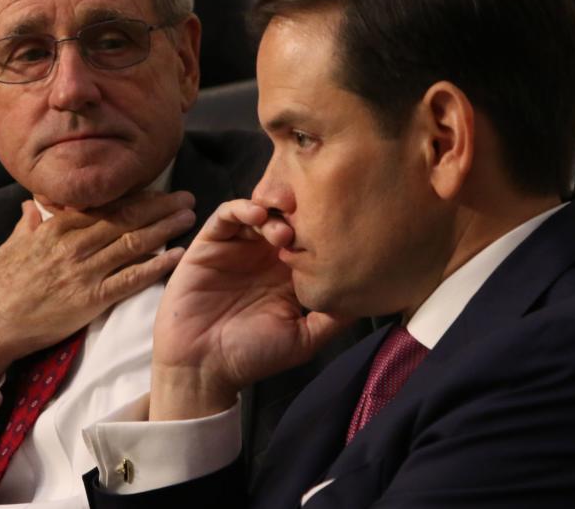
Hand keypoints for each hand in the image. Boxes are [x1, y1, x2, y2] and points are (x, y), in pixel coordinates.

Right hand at [0, 190, 195, 378]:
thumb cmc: (1, 284)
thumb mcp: (13, 244)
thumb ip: (29, 223)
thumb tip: (32, 203)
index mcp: (58, 227)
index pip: (106, 205)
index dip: (137, 196)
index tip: (159, 190)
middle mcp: (75, 244)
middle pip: (126, 218)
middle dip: (160, 206)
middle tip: (186, 197)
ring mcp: (84, 271)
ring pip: (133, 242)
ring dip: (164, 228)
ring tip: (188, 218)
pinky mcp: (90, 299)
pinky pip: (130, 279)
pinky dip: (155, 266)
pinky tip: (176, 256)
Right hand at [149, 199, 349, 420]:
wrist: (204, 366)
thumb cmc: (252, 356)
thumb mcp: (304, 338)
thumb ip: (333, 317)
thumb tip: (370, 297)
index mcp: (287, 274)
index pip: (308, 237)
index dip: (320, 228)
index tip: (334, 231)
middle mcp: (263, 256)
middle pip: (285, 217)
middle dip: (299, 213)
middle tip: (309, 221)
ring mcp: (236, 247)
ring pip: (258, 211)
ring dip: (273, 211)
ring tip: (283, 228)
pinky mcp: (209, 244)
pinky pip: (226, 216)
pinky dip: (242, 208)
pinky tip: (257, 214)